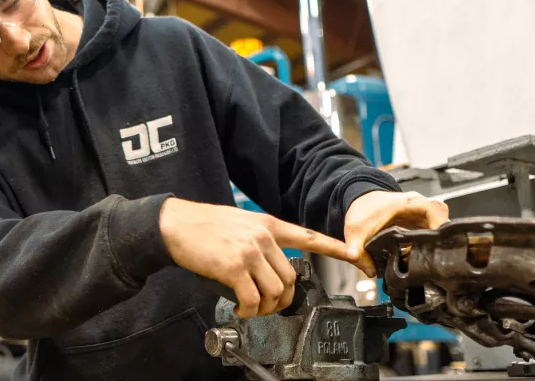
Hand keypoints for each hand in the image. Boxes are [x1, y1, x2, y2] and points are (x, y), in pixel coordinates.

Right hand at [159, 197, 364, 318]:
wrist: (174, 225)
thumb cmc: (203, 226)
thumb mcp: (240, 223)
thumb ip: (261, 239)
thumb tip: (271, 266)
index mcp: (268, 224)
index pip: (310, 237)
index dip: (338, 248)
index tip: (359, 257)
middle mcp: (263, 236)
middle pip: (291, 277)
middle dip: (282, 299)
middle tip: (267, 305)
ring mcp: (250, 252)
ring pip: (275, 291)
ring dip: (266, 307)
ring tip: (251, 307)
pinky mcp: (234, 268)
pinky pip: (253, 299)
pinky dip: (249, 310)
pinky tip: (240, 308)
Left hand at [343, 190, 448, 276]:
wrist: (361, 201)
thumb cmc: (363, 209)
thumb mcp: (355, 230)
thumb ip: (356, 249)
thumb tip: (369, 271)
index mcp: (407, 203)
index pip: (434, 208)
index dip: (440, 223)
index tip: (437, 241)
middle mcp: (420, 207)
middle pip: (444, 221)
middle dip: (443, 240)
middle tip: (436, 259)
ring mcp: (423, 217)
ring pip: (442, 230)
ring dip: (438, 246)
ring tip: (431, 262)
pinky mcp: (422, 226)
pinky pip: (434, 236)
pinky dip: (432, 247)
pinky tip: (424, 261)